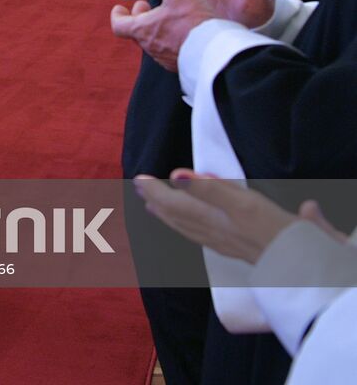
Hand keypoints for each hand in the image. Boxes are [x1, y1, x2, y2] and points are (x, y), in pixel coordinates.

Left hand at [109, 0, 216, 70]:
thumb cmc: (195, 21)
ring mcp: (168, 60)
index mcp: (143, 30)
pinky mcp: (185, 66)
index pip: (119, 26)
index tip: (120, 8)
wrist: (218, 55)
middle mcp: (152, 48)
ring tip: (169, 18)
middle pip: (138, 34)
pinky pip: (174, 53)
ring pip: (156, 44)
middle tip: (147, 7)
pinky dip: (175, 42)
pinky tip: (188, 35)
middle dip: (141, 18)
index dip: (118, 15)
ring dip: (158, 29)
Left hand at [133, 171, 298, 264]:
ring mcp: (225, 243)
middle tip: (139, 189)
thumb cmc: (277, 232)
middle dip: (157, 201)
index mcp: (213, 218)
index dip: (157, 190)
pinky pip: (202, 237)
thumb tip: (178, 176)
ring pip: (188, 228)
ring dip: (168, 215)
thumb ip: (210, 189)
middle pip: (178, 216)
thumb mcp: (244, 203)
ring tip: (153, 206)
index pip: (175, 203)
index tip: (140, 179)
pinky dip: (188, 228)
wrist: (305, 268)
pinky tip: (190, 227)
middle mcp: (214, 232)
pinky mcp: (238, 249)